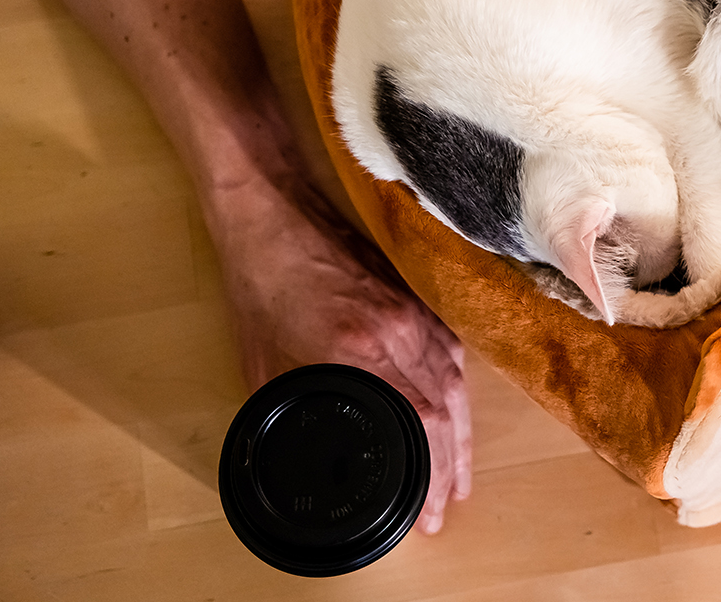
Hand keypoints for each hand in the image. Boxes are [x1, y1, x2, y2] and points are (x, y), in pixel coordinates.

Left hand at [208, 174, 472, 533]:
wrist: (273, 212)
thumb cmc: (259, 284)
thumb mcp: (264, 364)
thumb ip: (297, 409)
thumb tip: (306, 453)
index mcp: (359, 350)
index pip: (422, 422)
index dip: (434, 473)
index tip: (429, 509)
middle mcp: (399, 330)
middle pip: (449, 409)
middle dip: (452, 466)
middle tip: (447, 504)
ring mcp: (414, 309)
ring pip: (457, 382)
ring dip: (461, 433)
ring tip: (458, 473)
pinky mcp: (417, 295)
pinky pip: (452, 351)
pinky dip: (457, 390)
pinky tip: (455, 415)